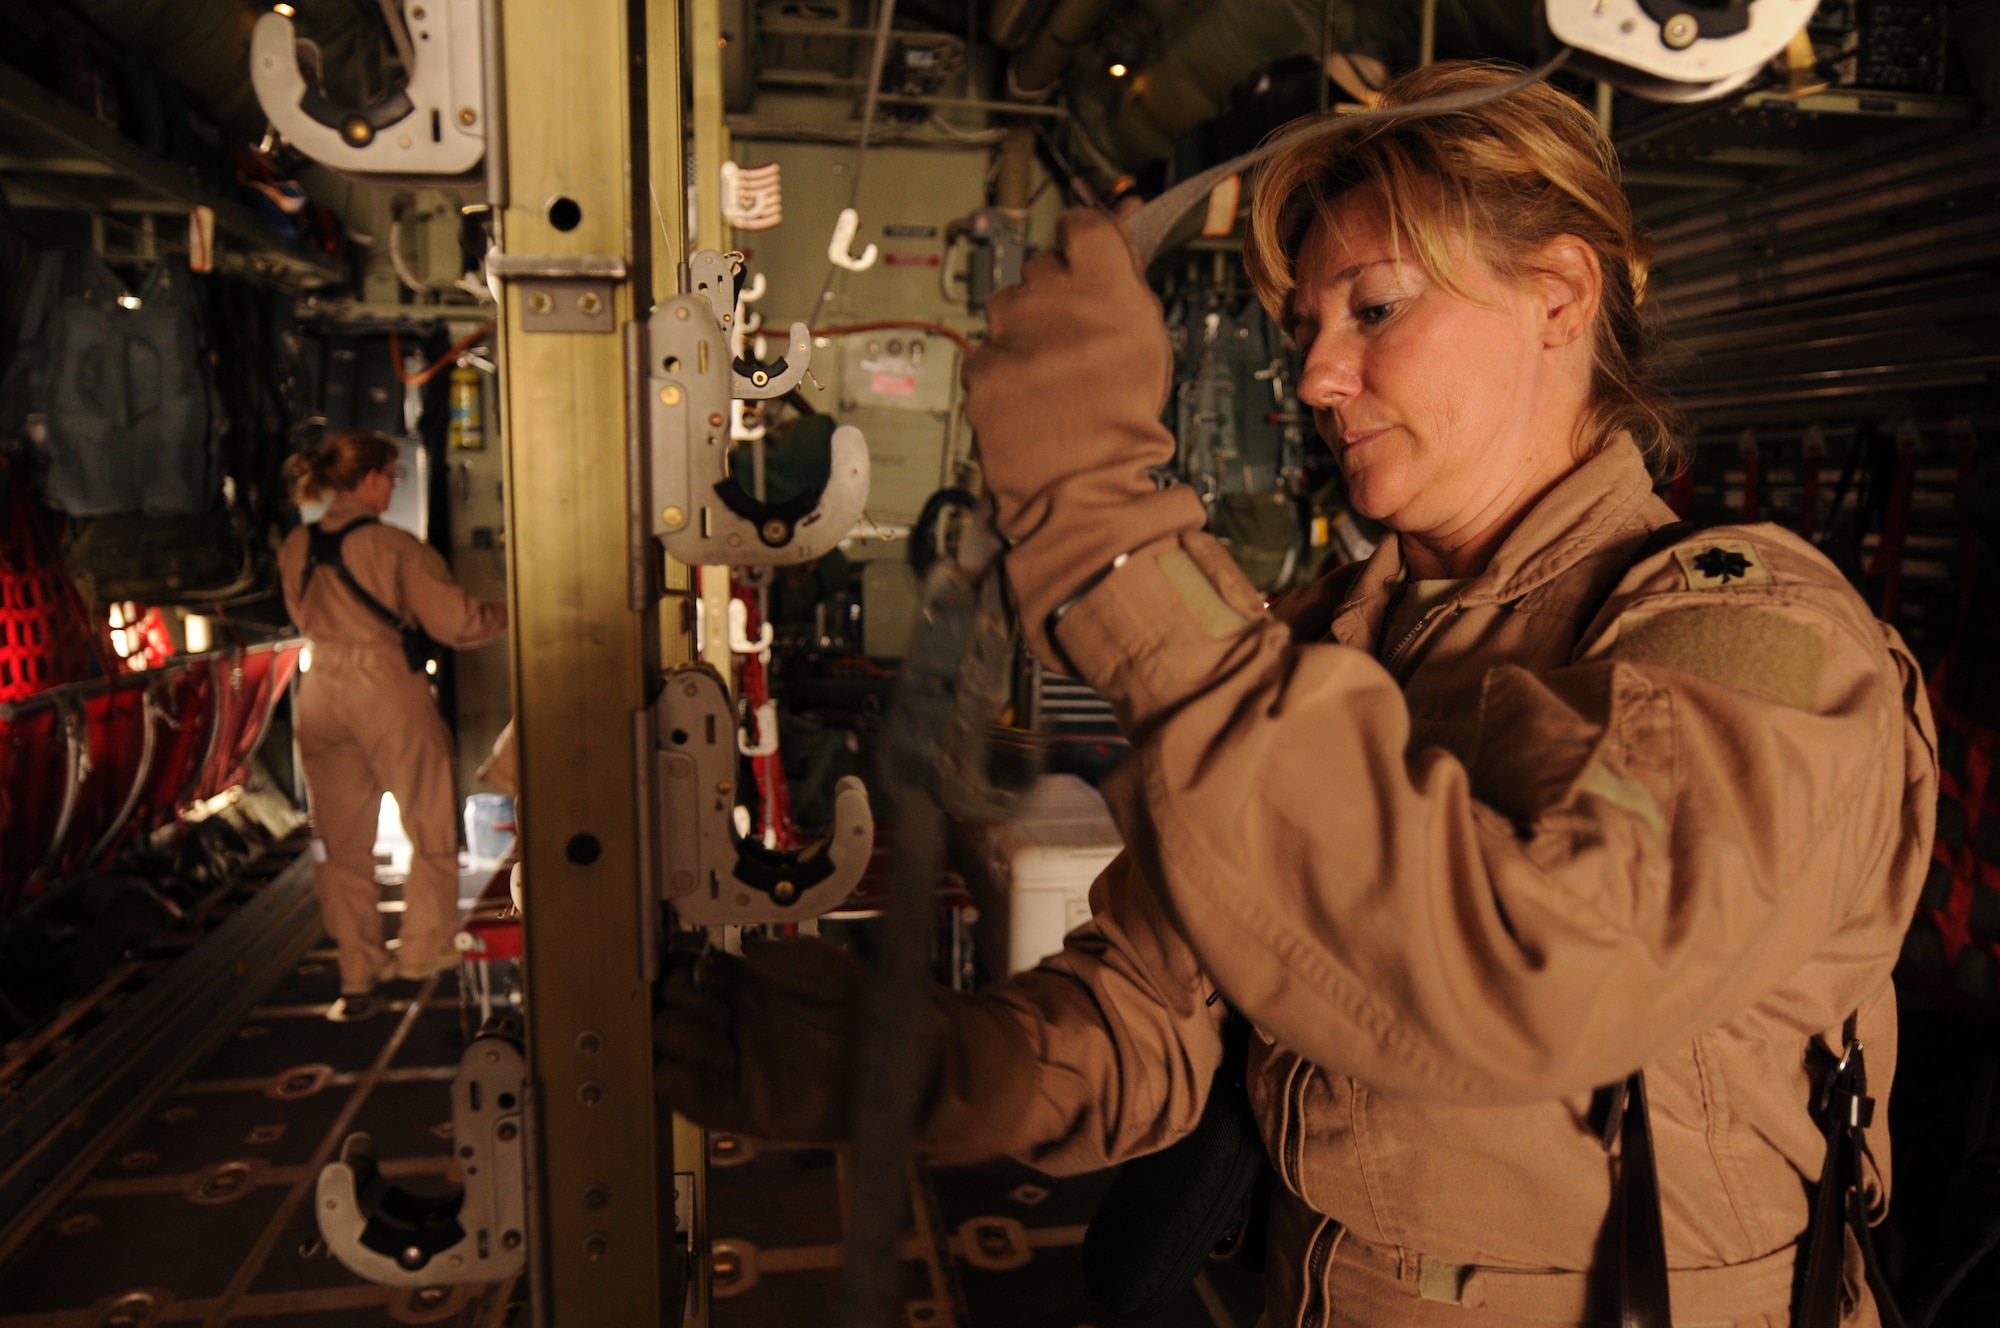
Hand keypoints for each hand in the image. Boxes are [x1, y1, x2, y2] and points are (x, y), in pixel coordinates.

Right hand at [654, 938, 867, 1142]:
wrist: (892, 1058)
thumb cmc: (865, 1007)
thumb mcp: (823, 963)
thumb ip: (776, 954)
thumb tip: (735, 950)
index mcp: (748, 987)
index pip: (690, 976)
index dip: (685, 971)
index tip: (698, 970)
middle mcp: (735, 1025)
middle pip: (673, 1011)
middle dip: (681, 1004)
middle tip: (715, 1008)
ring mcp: (735, 1066)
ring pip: (672, 1052)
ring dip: (682, 1041)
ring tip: (719, 1042)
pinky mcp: (740, 1106)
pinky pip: (690, 1100)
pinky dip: (676, 1085)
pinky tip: (687, 1071)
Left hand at [961, 209, 1204, 663]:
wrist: (1086, 485)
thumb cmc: (1127, 418)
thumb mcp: (1148, 340)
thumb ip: (1125, 284)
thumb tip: (1117, 235)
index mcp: (1104, 283)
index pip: (1081, 224)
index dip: (1081, 241)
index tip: (1081, 255)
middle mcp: (1051, 295)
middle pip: (1041, 271)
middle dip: (1051, 297)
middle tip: (1072, 341)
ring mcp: (1009, 332)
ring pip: (1007, 313)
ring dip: (1022, 335)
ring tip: (1049, 380)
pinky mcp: (980, 368)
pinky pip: (987, 356)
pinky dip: (1002, 374)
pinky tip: (1027, 402)